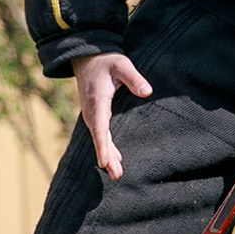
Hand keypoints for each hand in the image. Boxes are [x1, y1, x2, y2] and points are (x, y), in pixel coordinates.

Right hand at [72, 52, 151, 179]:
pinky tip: (114, 159)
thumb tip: (147, 92)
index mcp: (97, 101)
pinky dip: (106, 147)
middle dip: (107, 157)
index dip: (102, 146)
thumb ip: (134, 78)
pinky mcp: (95, 114)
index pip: (100, 127)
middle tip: (116, 175)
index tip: (104, 163)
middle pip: (100, 138)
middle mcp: (92, 111)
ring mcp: (92, 113)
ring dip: (107, 156)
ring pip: (100, 138)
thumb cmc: (106, 61)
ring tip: (116, 174)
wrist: (87, 58)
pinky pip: (100, 134)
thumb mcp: (121, 64)